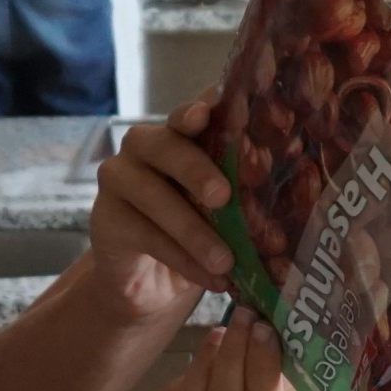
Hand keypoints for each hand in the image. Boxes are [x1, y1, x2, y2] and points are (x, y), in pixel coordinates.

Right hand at [86, 93, 233, 324]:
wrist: (152, 279)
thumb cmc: (198, 227)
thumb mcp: (223, 207)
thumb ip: (242, 188)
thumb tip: (284, 194)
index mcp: (178, 131)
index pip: (188, 113)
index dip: (195, 110)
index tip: (204, 113)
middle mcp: (144, 145)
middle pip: (166, 146)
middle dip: (196, 170)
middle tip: (223, 196)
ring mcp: (119, 177)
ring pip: (155, 196)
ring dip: (194, 232)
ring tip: (226, 261)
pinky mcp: (106, 217)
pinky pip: (147, 235)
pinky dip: (183, 260)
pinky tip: (211, 279)